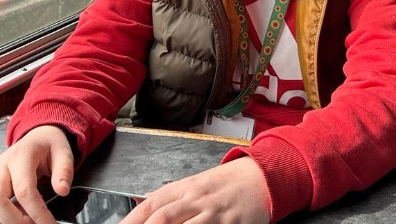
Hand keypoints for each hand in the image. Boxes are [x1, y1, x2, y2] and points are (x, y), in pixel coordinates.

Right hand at [0, 125, 74, 223]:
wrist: (37, 137)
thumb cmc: (50, 146)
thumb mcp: (64, 152)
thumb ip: (65, 170)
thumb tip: (62, 191)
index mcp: (21, 155)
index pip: (24, 189)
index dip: (36, 211)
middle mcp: (0, 166)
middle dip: (16, 221)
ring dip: (7, 220)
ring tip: (29, 218)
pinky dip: (1, 218)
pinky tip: (19, 214)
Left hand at [120, 156, 269, 223]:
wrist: (262, 176)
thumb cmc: (228, 182)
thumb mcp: (198, 183)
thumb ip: (172, 196)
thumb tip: (144, 203)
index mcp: (185, 188)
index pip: (151, 204)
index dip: (132, 219)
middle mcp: (196, 199)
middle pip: (163, 217)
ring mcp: (213, 214)